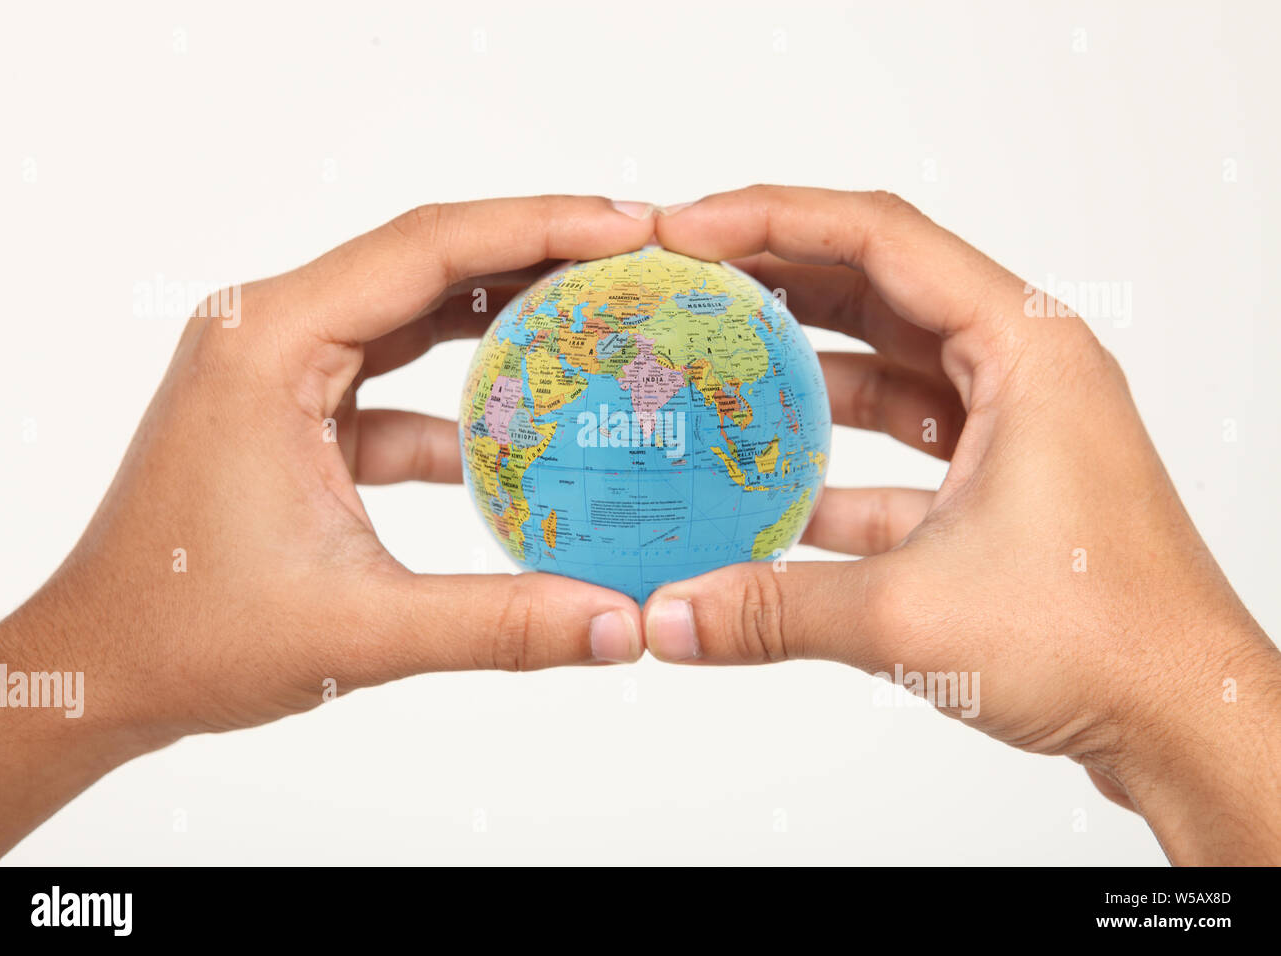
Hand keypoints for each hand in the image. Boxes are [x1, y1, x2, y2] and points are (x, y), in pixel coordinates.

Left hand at [0, 196, 656, 862]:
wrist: (101, 668)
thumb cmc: (187, 635)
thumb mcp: (358, 627)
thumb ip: (500, 623)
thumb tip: (622, 625)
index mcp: (270, 344)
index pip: (426, 248)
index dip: (539, 228)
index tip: (631, 228)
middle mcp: (271, 332)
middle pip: (427, 262)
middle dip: (536, 257)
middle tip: (637, 262)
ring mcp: (280, 370)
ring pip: (414, 316)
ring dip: (503, 320)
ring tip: (602, 319)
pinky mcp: (294, 413)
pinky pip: (396, 384)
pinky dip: (462, 402)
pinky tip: (532, 429)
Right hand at [646, 185, 1280, 863]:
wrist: (1187, 720)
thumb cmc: (1107, 641)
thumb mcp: (911, 615)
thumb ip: (773, 609)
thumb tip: (669, 615)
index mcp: (1024, 350)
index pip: (881, 239)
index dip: (773, 219)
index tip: (689, 232)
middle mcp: (1024, 370)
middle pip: (880, 288)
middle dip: (777, 282)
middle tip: (687, 285)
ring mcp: (1015, 429)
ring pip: (888, 369)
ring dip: (802, 370)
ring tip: (713, 367)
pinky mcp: (1000, 487)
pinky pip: (899, 449)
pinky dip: (833, 459)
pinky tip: (765, 484)